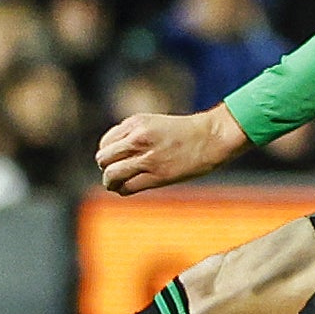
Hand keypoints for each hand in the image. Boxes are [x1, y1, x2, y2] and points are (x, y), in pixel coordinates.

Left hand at [96, 105, 248, 195]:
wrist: (210, 137)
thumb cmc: (183, 132)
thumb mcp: (153, 123)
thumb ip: (132, 135)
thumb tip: (112, 156)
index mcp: (135, 123)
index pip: (105, 143)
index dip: (108, 154)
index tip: (117, 159)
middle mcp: (137, 138)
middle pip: (103, 159)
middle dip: (106, 168)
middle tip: (115, 173)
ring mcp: (147, 157)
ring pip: (111, 175)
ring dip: (111, 183)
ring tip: (116, 185)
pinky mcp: (157, 175)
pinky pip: (128, 187)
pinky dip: (123, 191)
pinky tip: (127, 189)